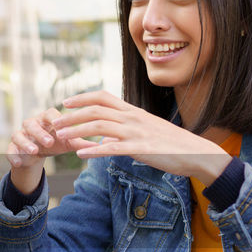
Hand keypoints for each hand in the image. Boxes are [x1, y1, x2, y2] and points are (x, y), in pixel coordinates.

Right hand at [5, 107, 93, 193]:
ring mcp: (20, 135)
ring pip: (18, 135)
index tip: (61, 128)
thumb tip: (100, 146)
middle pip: (32, 123)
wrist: (36, 154)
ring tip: (34, 151)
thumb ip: (81, 143)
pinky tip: (18, 162)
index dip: (54, 119)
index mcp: (46, 119)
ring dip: (26, 142)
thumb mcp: (67, 143)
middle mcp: (31, 124)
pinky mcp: (12, 147)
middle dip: (40, 132)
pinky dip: (12, 156)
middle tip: (50, 142)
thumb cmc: (55, 142)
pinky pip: (9, 150)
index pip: (50, 113)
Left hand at [54, 90, 231, 184]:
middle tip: (55, 121)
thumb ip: (128, 125)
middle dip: (72, 115)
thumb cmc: (170, 142)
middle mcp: (132, 118)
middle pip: (95, 110)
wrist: (196, 152)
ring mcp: (136, 132)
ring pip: (100, 126)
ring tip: (61, 137)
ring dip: (77, 131)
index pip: (103, 97)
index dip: (82, 97)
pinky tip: (81, 154)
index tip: (65, 102)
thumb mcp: (147, 128)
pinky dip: (94, 150)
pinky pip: (113, 148)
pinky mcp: (141, 149)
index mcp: (133, 111)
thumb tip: (110, 129)